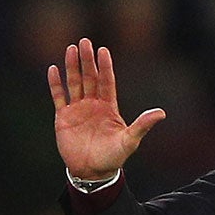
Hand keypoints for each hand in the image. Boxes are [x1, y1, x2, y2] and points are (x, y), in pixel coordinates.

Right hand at [48, 38, 164, 184]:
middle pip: (89, 77)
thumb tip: (161, 113)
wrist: (92, 173)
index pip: (106, 81)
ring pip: (74, 83)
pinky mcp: (63, 118)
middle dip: (87, 60)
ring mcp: (77, 110)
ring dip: (72, 66)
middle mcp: (93, 104)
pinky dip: (55, 84)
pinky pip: (59, 97)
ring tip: (70, 49)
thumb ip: (142, 125)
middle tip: (84, 41)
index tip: (103, 50)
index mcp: (109, 107)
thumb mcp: (130, 141)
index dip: (105, 66)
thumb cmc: (113, 157)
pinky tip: (53, 69)